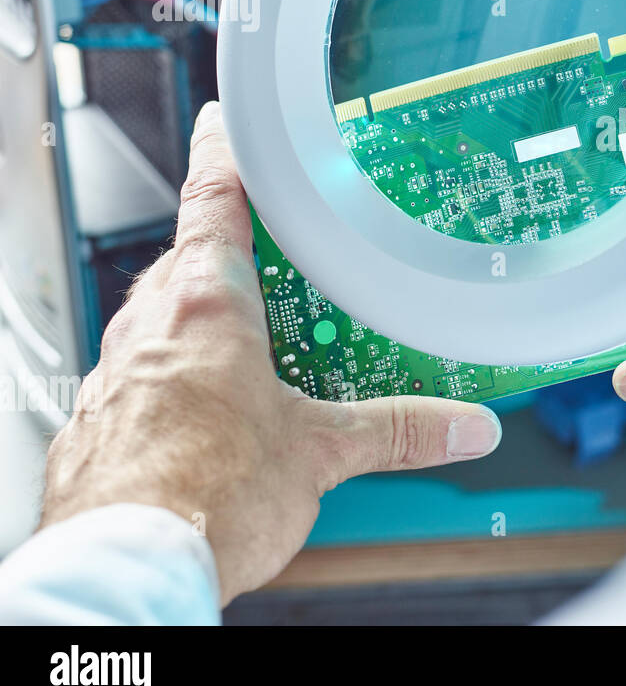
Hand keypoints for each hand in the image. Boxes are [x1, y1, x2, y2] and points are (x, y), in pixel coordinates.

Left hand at [40, 102, 502, 603]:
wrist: (124, 565)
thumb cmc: (202, 496)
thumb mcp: (320, 453)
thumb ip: (399, 430)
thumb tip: (463, 425)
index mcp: (206, 305)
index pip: (210, 196)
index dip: (222, 151)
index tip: (224, 120)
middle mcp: (150, 324)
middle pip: (191, 259)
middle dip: (234, 256)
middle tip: (283, 265)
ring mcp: (117, 369)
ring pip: (166, 317)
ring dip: (207, 320)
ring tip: (261, 350)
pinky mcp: (102, 417)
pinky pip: (145, 369)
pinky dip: (178, 373)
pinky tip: (213, 414)